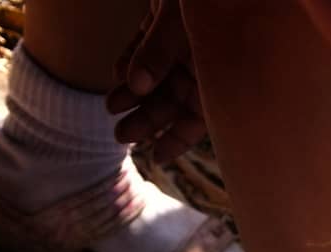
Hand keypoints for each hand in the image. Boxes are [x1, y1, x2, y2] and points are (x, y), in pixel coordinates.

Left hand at [106, 0, 204, 161]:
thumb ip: (159, 51)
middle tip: (119, 135)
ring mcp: (187, 38)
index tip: (156, 156)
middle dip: (147, 118)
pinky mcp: (170, 16)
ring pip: (160, 75)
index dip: (177, 138)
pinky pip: (150, 46)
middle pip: (175, 99)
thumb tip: (135, 86)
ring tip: (110, 108)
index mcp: (220, 69)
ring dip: (134, 93)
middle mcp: (206, 59)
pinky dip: (133, 61)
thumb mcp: (182, 19)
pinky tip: (118, 77)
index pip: (200, 116)